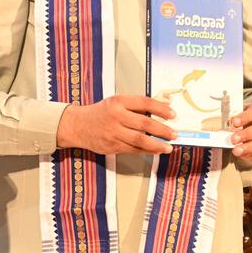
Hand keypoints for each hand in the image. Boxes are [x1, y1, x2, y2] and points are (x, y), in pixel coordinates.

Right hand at [56, 95, 175, 155]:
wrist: (77, 126)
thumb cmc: (101, 113)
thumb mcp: (116, 102)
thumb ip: (136, 106)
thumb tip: (161, 110)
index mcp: (118, 101)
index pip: (144, 103)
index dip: (160, 108)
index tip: (173, 114)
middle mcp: (116, 116)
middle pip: (144, 123)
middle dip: (162, 130)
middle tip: (174, 134)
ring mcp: (113, 132)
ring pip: (139, 140)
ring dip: (156, 144)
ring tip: (168, 147)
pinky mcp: (112, 146)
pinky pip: (133, 150)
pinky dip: (146, 151)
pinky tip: (155, 151)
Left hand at [230, 102, 251, 160]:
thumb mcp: (246, 111)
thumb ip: (237, 116)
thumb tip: (226, 123)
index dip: (244, 117)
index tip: (234, 122)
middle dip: (245, 135)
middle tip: (233, 139)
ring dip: (247, 148)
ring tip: (236, 150)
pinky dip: (248, 154)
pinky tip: (240, 154)